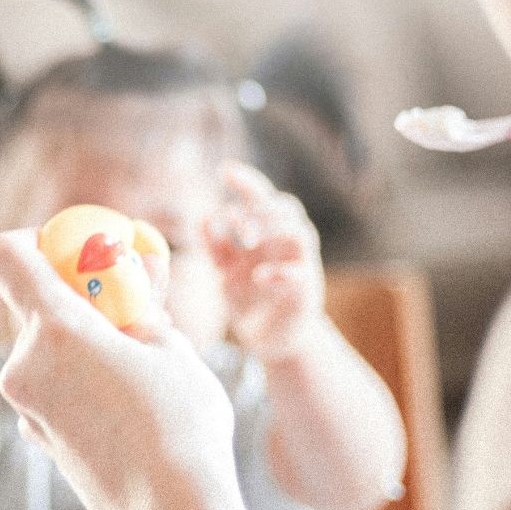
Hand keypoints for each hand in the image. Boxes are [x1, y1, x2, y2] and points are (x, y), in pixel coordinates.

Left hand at [0, 229, 243, 509]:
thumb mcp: (172, 348)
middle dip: (74, 296)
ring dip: (81, 341)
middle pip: (30, 303)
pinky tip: (125, 402)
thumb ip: (140, 303)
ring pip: (43, 348)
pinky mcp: (36, 437)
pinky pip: (49, 387)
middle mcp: (24, 365)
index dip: (35, 242)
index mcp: (55, 330)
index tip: (75, 253)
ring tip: (139, 361)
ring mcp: (25, 407)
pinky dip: (77, 379)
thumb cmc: (181, 427)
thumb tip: (136, 268)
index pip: (6, 255)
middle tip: (127, 305)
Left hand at [207, 162, 328, 361]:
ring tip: (246, 240)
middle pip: (287, 208)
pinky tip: (258, 276)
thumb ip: (215, 246)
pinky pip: (300, 273)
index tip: (224, 171)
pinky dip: (279, 271)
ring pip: (301, 233)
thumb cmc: (251, 299)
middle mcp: (288, 243)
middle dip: (259, 208)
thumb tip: (203, 218)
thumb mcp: (226, 270)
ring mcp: (301, 265)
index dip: (247, 182)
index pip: (263, 197)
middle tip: (233, 219)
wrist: (272, 338)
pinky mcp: (307, 291)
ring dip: (273, 230)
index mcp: (268, 233)